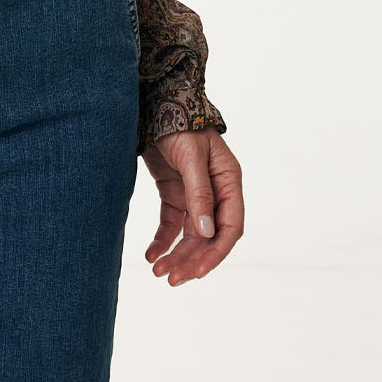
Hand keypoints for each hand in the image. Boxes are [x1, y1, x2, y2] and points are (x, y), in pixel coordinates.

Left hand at [141, 128, 243, 285]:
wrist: (154, 102)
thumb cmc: (179, 124)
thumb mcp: (191, 157)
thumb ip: (199, 193)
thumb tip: (205, 233)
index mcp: (229, 181)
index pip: (229, 227)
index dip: (215, 253)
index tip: (196, 272)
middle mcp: (215, 191)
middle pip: (207, 235)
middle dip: (191, 259)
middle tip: (170, 279)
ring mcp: (194, 192)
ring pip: (189, 234)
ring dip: (176, 254)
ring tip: (158, 272)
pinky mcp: (174, 191)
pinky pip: (171, 223)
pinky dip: (162, 239)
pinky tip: (151, 254)